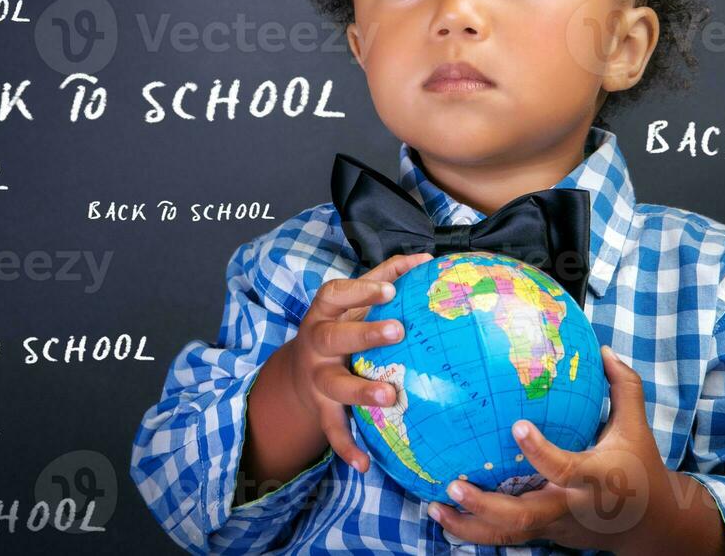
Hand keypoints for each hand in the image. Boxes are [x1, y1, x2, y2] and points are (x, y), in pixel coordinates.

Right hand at [285, 251, 435, 473]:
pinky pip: (332, 429)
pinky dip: (346, 447)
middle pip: (335, 336)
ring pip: (335, 384)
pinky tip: (364, 465)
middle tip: (398, 330)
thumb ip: (385, 276)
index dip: (361, 291)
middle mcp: (316, 343)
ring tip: (390, 395)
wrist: (298, 369)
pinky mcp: (320, 408)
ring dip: (361, 390)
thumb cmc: (339, 324)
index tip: (390, 290)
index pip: (336, 294)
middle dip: (364, 333)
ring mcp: (317, 377)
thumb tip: (426, 259)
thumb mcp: (353, 300)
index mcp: (324, 312)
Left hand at [427, 345, 694, 553]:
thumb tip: (601, 348)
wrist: (650, 525)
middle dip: (487, 505)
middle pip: (526, 515)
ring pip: (510, 534)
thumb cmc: (640, 467)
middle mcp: (572, 505)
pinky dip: (475, 529)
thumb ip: (622, 387)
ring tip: (435, 506)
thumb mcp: (635, 426)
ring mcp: (557, 524)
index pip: (565, 468)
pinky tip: (446, 515)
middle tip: (455, 483)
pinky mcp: (547, 534)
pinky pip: (509, 535)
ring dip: (470, 524)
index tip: (517, 426)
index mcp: (595, 477)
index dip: (540, 451)